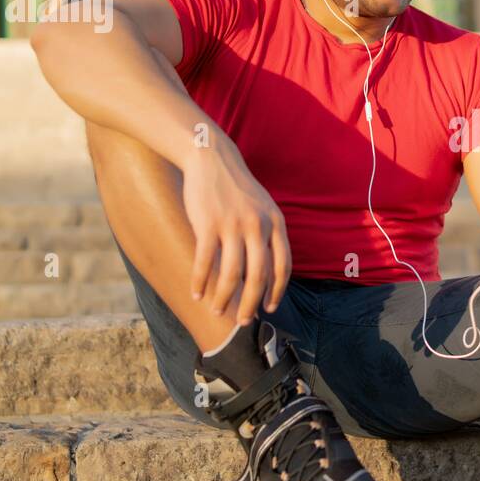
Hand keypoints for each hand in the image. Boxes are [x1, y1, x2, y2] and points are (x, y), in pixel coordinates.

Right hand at [181, 133, 290, 325]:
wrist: (212, 158)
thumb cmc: (237, 189)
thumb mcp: (263, 207)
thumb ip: (268, 235)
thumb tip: (266, 272)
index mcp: (276, 223)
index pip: (283, 266)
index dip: (277, 291)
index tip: (269, 308)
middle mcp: (258, 226)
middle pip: (258, 276)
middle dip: (250, 304)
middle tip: (243, 322)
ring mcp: (232, 225)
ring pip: (232, 274)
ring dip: (223, 297)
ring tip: (216, 309)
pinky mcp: (207, 224)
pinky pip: (205, 261)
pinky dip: (200, 281)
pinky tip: (196, 293)